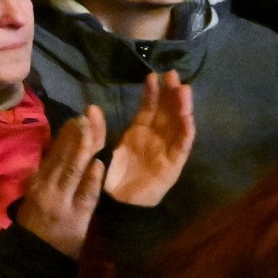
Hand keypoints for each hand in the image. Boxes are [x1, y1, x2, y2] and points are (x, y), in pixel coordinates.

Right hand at [12, 108, 108, 256]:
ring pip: (73, 170)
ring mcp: (61, 200)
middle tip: (88, 114)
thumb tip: (57, 152)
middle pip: (64, 156)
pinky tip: (99, 165)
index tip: (76, 117)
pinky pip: (85, 195)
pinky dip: (91, 180)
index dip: (66, 135)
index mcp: (39, 180)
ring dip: (83, 149)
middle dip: (77, 135)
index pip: (54, 153)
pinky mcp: (75, 216)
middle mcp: (48, 186)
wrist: (32, 255)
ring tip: (91, 129)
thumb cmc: (36, 225)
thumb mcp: (35, 196)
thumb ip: (46, 176)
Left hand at [104, 72, 196, 205]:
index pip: (149, 108)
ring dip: (182, 107)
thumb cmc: (112, 174)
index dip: (152, 92)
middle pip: (167, 111)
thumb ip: (98, 129)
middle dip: (171, 93)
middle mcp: (156, 137)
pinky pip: (182, 146)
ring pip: (178, 124)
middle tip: (172, 74)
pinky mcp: (174, 164)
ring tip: (183, 89)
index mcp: (139, 132)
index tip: (151, 75)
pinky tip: (187, 117)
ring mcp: (167, 149)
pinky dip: (186, 131)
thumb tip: (90, 108)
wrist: (120, 203)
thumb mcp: (103, 147)